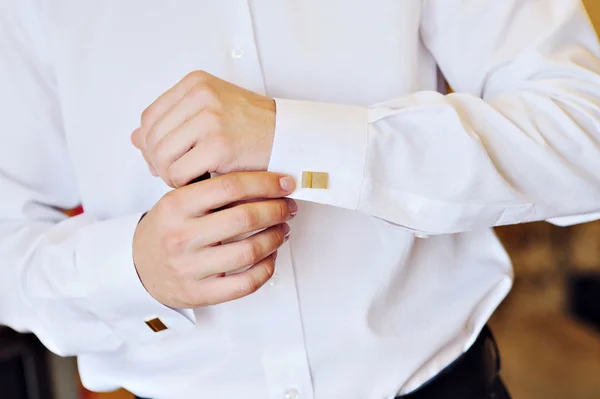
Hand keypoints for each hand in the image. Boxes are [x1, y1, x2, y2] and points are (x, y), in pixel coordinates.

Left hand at [131, 70, 275, 187]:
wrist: (291, 137)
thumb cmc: (252, 128)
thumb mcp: (210, 114)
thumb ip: (173, 123)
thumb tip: (133, 138)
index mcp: (195, 83)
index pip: (149, 117)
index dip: (150, 144)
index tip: (164, 160)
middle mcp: (199, 95)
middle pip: (152, 138)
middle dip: (158, 162)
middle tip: (176, 174)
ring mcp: (209, 119)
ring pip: (161, 156)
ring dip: (170, 175)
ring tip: (190, 178)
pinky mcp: (218, 146)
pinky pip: (179, 173)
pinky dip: (184, 183)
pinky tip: (200, 182)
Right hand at [133, 172, 296, 307]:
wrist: (138, 267)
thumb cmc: (167, 230)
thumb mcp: (177, 201)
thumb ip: (211, 190)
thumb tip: (264, 179)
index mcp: (175, 205)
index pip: (229, 187)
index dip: (264, 183)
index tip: (284, 183)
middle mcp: (181, 236)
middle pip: (245, 218)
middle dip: (276, 210)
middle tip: (288, 206)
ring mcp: (190, 268)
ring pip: (249, 251)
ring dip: (276, 237)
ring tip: (282, 229)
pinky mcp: (199, 293)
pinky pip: (245, 283)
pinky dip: (267, 268)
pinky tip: (271, 256)